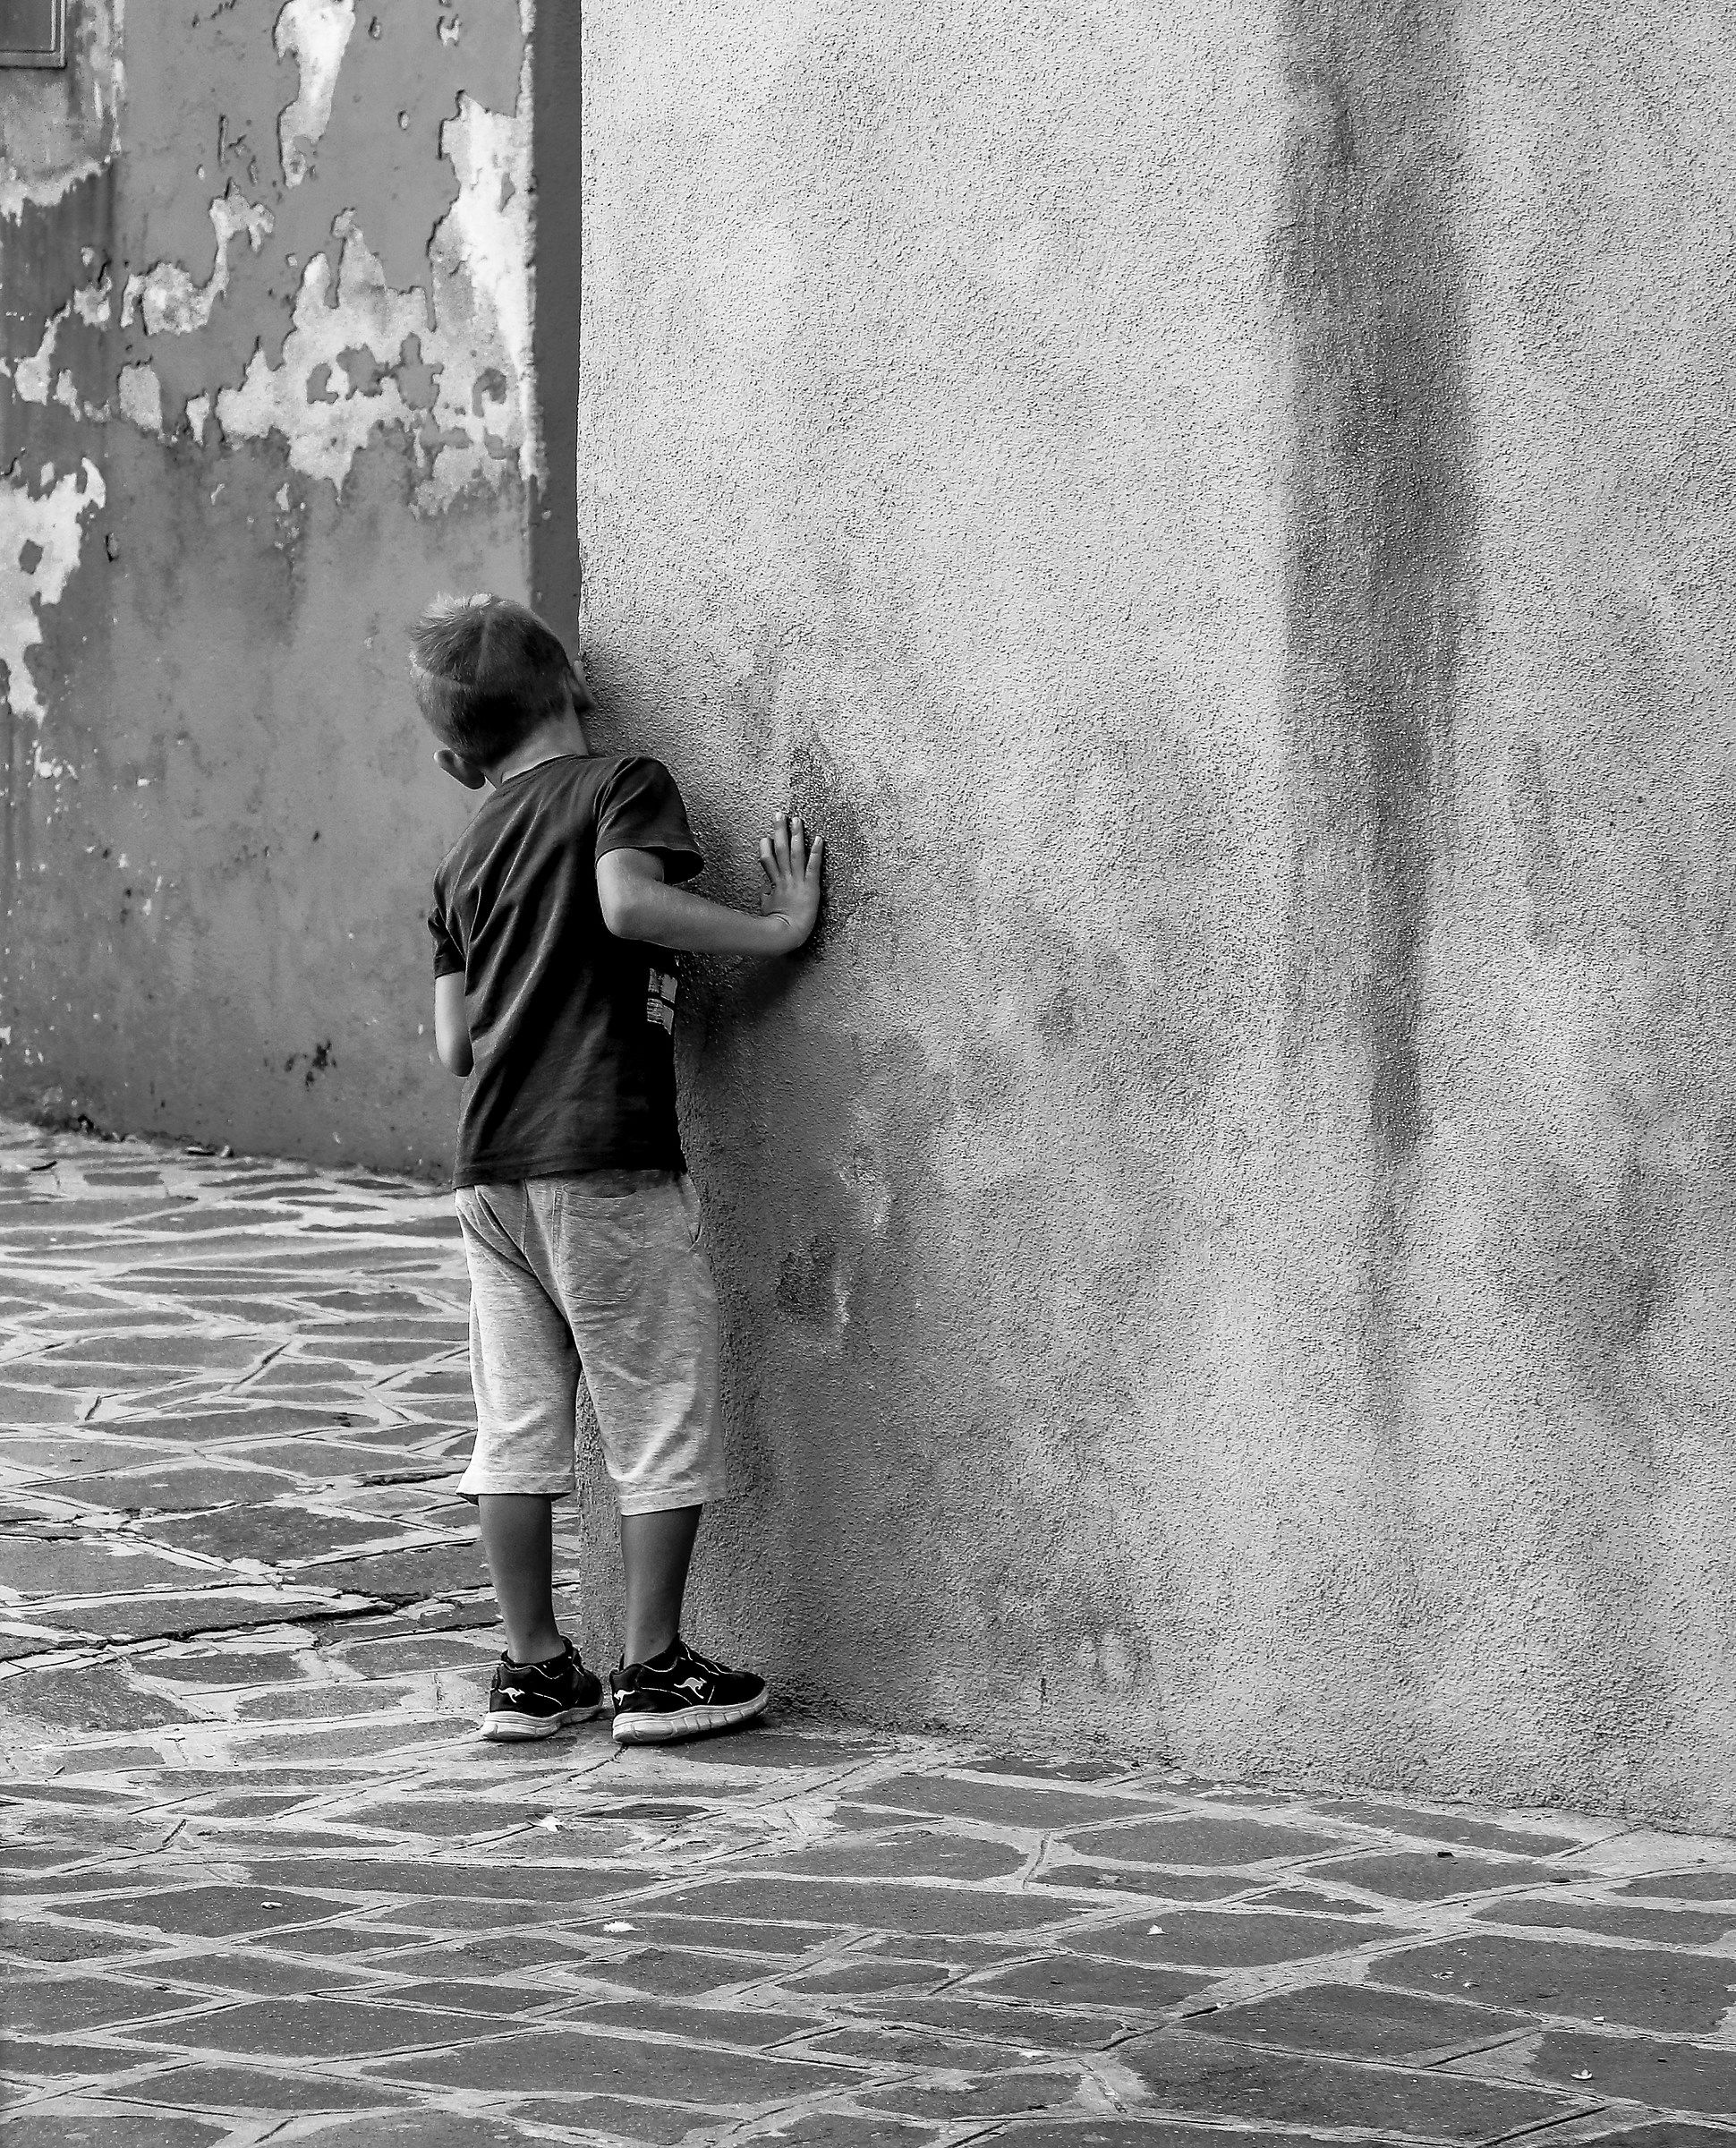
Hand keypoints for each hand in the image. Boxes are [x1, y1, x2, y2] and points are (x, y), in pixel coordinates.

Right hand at [758, 811, 822, 948]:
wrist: (786, 933)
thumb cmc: (776, 925)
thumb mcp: (767, 909)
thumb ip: (767, 896)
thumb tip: (766, 891)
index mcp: (775, 884)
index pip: (768, 861)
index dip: (766, 848)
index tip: (765, 837)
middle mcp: (785, 878)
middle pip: (780, 850)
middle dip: (779, 831)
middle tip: (779, 814)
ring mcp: (798, 881)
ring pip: (795, 853)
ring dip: (796, 835)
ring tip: (797, 820)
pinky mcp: (810, 886)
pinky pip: (813, 866)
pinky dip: (816, 851)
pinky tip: (819, 838)